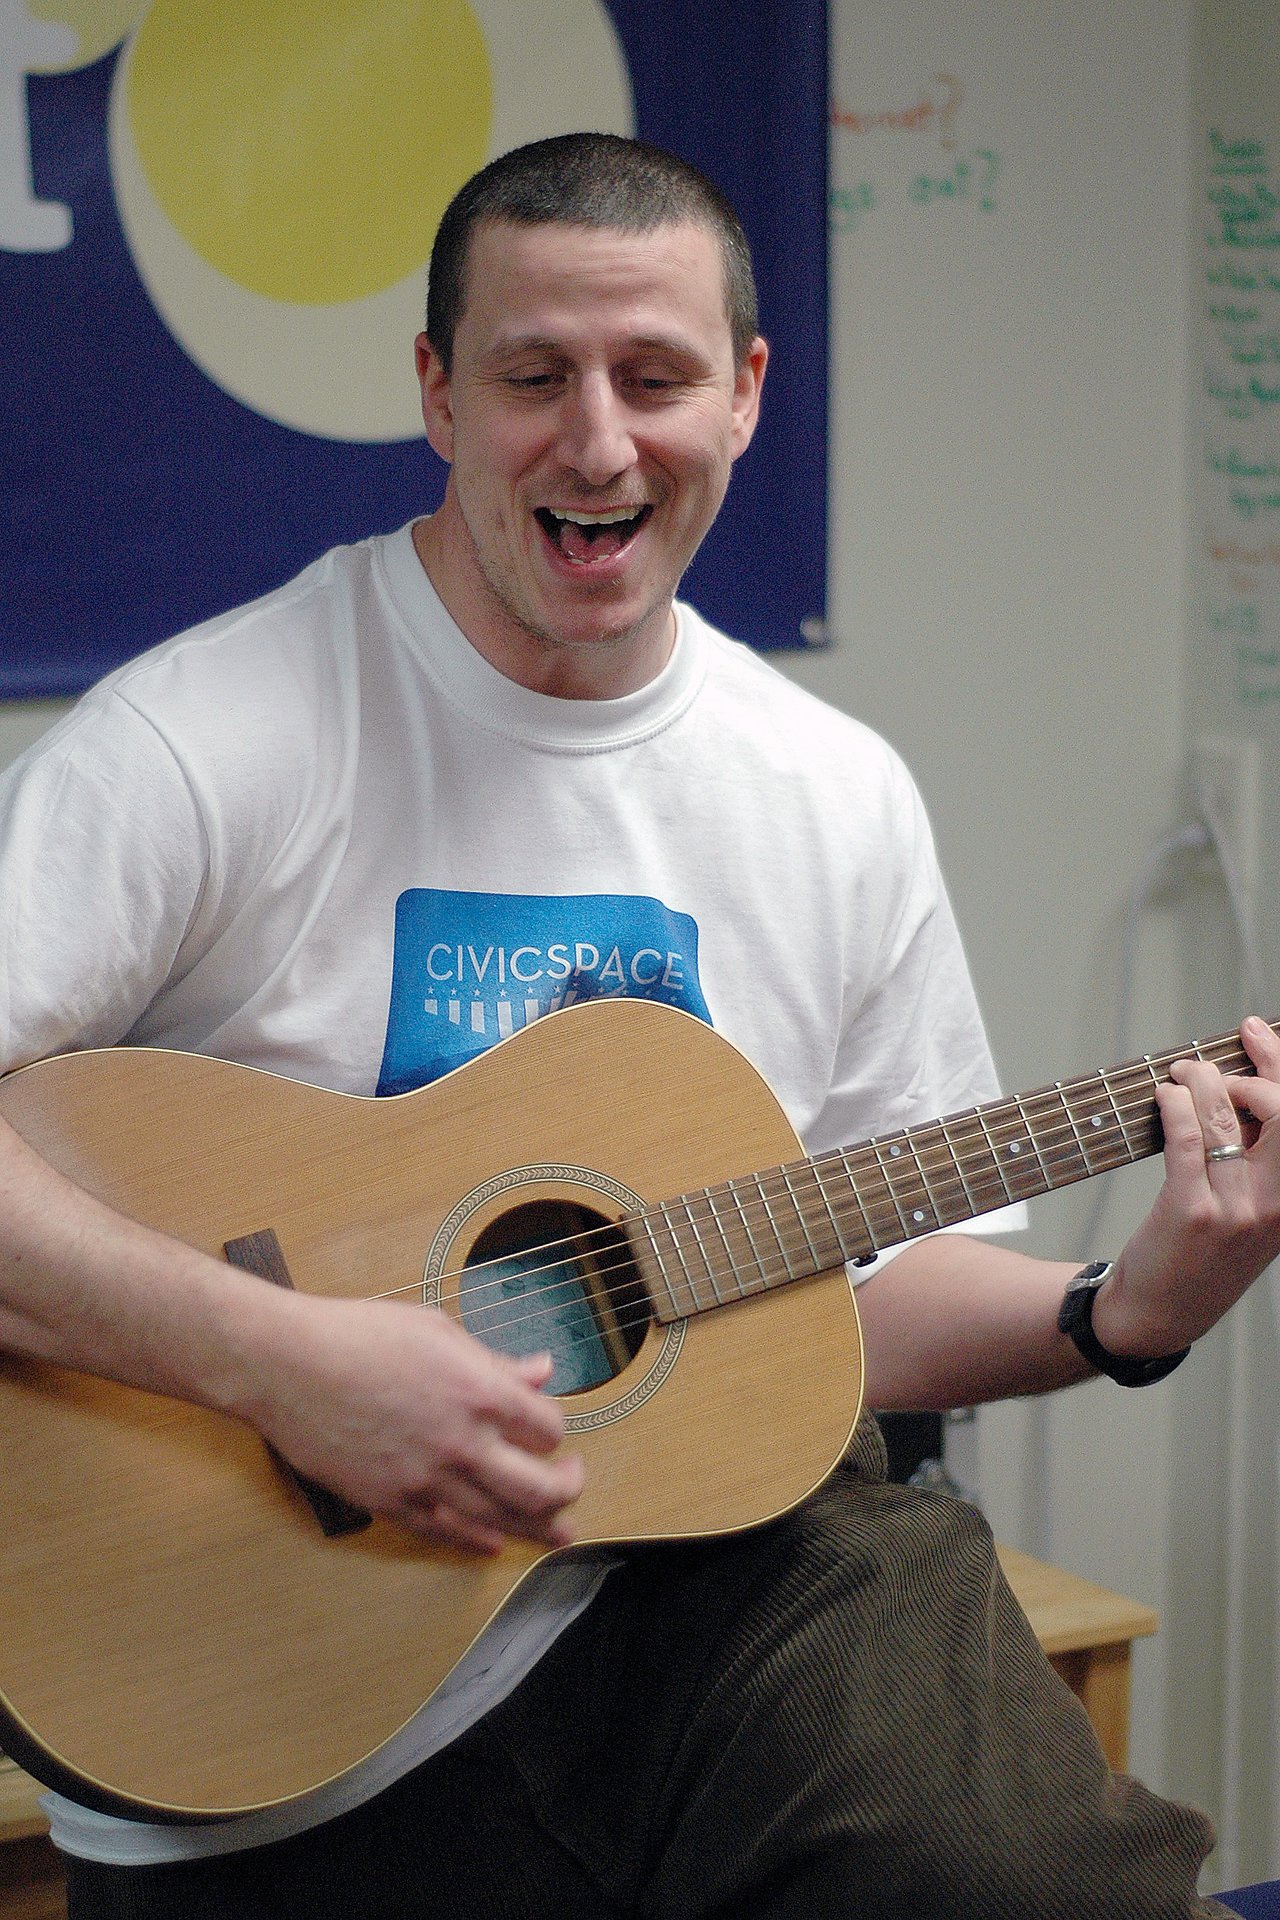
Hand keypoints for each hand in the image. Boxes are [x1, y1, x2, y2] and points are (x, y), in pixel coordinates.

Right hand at [244, 1295, 583, 1555]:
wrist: (287, 1364)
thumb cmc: (358, 1335)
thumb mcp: (438, 1332)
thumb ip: (494, 1362)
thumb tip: (541, 1372)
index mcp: (479, 1391)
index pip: (548, 1428)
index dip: (556, 1431)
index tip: (550, 1430)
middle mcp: (461, 1442)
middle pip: (540, 1488)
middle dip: (567, 1489)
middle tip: (571, 1483)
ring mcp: (426, 1479)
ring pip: (500, 1520)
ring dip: (536, 1529)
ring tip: (556, 1534)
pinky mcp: (391, 1502)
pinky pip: (446, 1534)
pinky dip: (476, 1543)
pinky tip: (493, 1543)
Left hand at [1091, 1015, 1279, 1357]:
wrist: (1162, 1313)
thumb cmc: (1204, 1256)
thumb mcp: (1253, 1212)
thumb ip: (1258, 1158)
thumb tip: (1245, 1084)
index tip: (1257, 1033)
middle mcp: (1277, 1205)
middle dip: (1250, 1068)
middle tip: (1215, 1061)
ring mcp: (1236, 1209)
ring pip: (1226, 1118)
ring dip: (1200, 1081)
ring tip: (1182, 1074)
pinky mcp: (1192, 1212)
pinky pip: (1188, 1139)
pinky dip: (1176, 1105)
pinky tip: (1166, 1096)